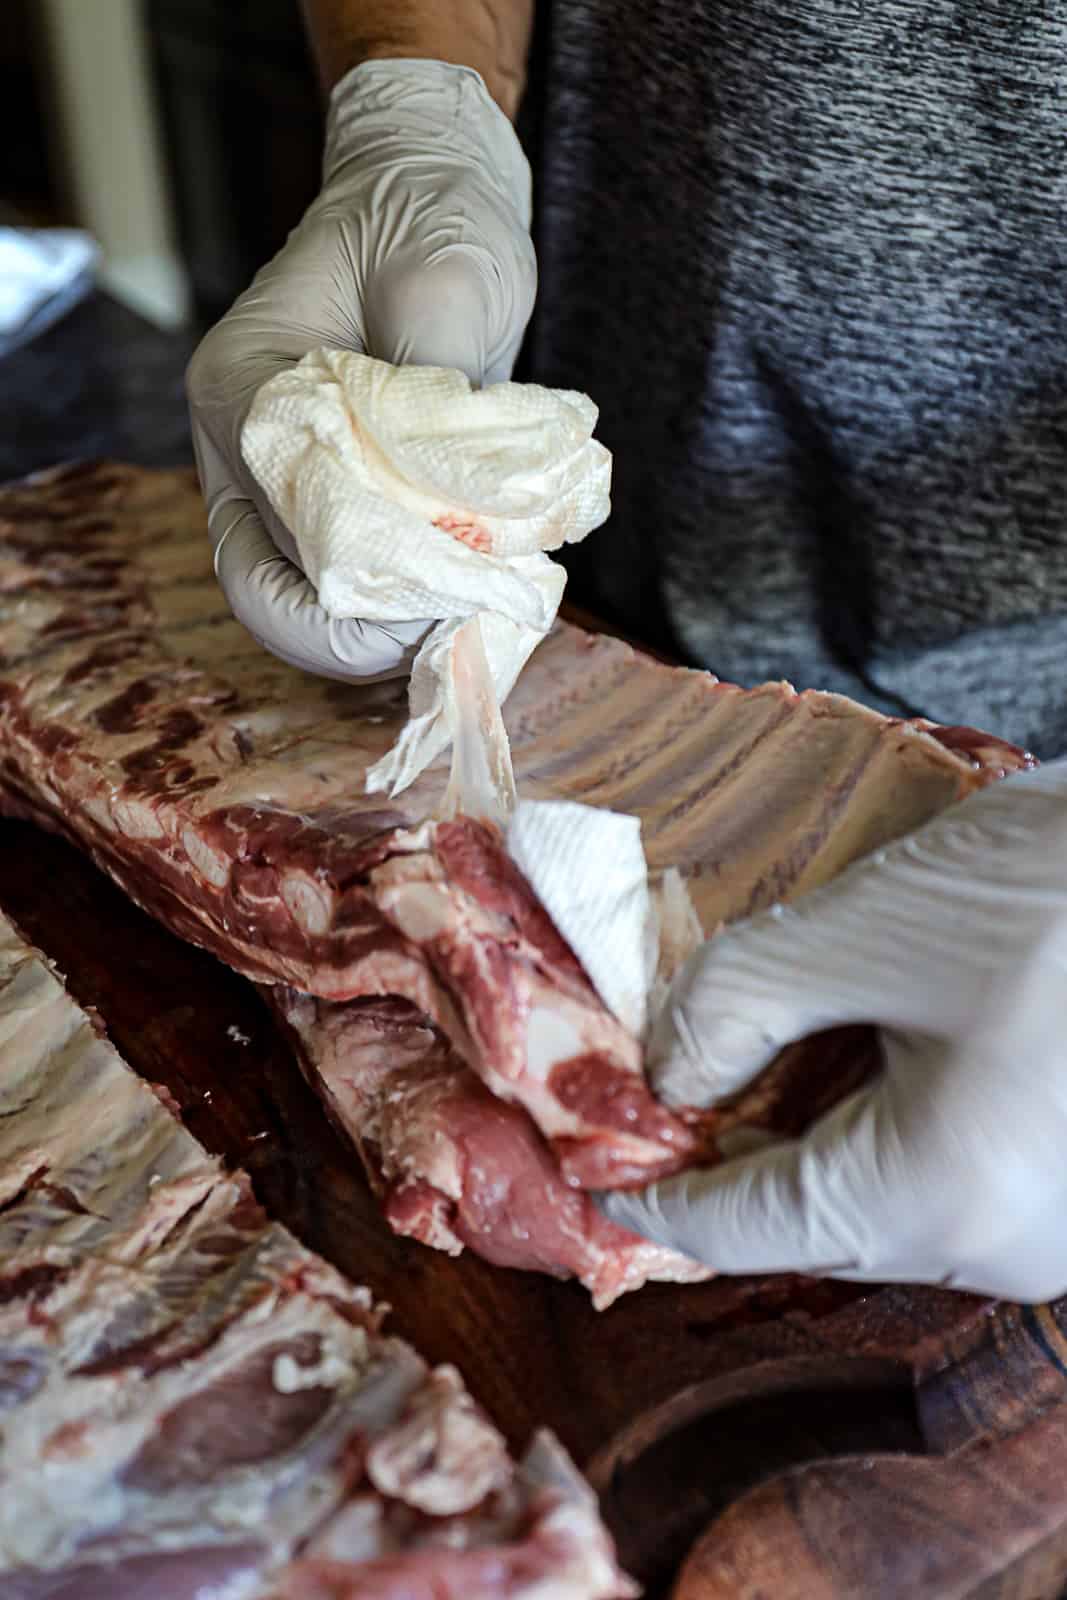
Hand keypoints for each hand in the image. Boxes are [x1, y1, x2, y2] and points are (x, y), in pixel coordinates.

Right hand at [186, 59, 535, 679]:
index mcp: (246, 394)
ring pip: (309, 605)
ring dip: (387, 631)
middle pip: (277, 596)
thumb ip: (440, 394)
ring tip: (472, 619)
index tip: (458, 588)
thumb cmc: (430, 219)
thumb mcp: (448, 280)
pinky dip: (403, 608)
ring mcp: (281, 480)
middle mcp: (247, 450)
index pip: (280, 532)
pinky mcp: (330, 496)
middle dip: (367, 634)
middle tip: (462, 629)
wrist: (426, 192)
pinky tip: (470, 596)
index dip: (369, 583)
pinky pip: (346, 585)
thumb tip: (457, 510)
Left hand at [599, 761, 1066, 1303]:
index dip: (653, 1195)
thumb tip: (670, 1073)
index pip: (744, 1225)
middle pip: (812, 1221)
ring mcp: (1054, 1222)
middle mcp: (1003, 1245)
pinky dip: (873, 1126)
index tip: (592, 1173)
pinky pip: (943, 1174)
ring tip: (736, 1065)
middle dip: (726, 1159)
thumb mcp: (873, 927)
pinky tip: (841, 1055)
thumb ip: (740, 1002)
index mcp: (938, 1200)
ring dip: (801, 1136)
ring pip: (880, 1199)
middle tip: (651, 1096)